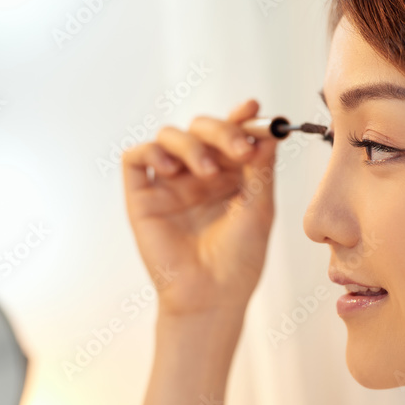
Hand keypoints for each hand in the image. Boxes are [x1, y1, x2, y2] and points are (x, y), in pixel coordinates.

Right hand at [121, 99, 277, 316]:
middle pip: (202, 127)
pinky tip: (171, 169)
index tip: (253, 109)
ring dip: (193, 144)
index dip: (241, 117)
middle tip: (239, 149)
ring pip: (171, 135)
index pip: (233, 133)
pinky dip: (152, 152)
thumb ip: (260, 169)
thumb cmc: (239, 259)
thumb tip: (267, 132)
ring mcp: (170, 182)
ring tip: (209, 172)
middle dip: (222, 130)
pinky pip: (137, 157)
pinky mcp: (143, 195)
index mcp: (232, 174)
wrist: (211, 296)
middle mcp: (200, 173)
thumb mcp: (259, 208)